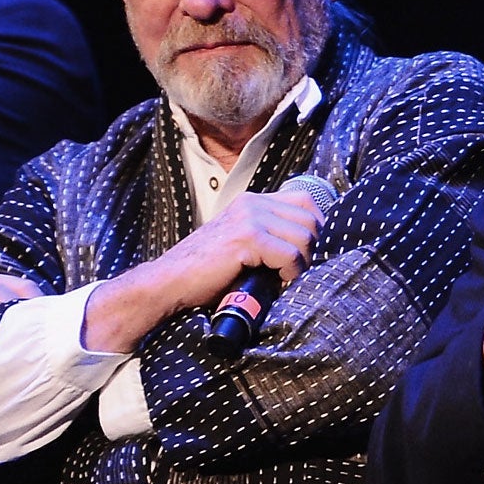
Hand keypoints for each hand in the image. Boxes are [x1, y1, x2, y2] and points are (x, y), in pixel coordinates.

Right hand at [80, 188, 321, 353]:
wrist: (170, 282)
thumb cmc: (206, 272)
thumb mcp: (241, 244)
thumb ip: (267, 235)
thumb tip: (307, 246)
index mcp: (252, 201)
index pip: (306, 201)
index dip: (313, 229)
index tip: (302, 254)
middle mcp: (253, 203)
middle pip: (312, 219)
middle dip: (309, 249)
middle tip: (290, 270)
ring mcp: (250, 217)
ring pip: (305, 237)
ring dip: (300, 263)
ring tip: (280, 276)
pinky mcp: (248, 237)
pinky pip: (290, 255)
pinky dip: (289, 273)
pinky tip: (274, 281)